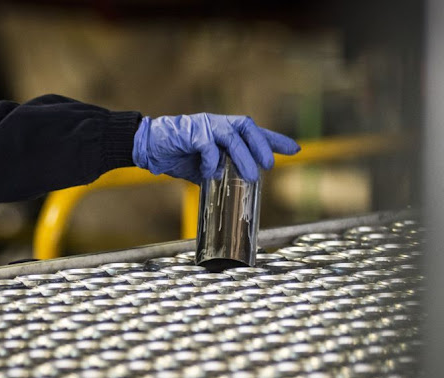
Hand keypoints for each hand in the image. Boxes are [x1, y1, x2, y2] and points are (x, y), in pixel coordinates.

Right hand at [132, 113, 299, 183]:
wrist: (148, 147)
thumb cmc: (177, 155)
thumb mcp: (205, 167)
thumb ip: (220, 172)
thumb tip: (234, 187)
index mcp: (224, 131)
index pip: (255, 132)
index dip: (275, 140)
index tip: (295, 149)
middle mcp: (218, 124)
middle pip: (247, 127)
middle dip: (262, 145)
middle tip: (270, 166)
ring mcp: (204, 125)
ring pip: (232, 136)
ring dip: (244, 156)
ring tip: (252, 176)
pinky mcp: (190, 132)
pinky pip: (208, 145)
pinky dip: (212, 161)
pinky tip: (210, 173)